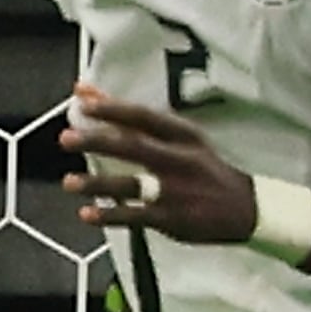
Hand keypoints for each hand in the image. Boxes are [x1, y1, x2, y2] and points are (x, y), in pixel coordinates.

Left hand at [62, 88, 252, 242]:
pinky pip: (136, 217)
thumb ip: (132, 119)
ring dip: (97, 183)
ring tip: (69, 182)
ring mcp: (176, 191)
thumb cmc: (202, 167)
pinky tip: (87, 213)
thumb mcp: (179, 138)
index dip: (113, 109)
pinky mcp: (173, 219)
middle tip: (67, 138)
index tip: (83, 103)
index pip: (144, 116)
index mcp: (183, 135)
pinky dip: (111, 214)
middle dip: (98, 141)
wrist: (244, 208)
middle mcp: (180, 160)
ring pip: (132, 185)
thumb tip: (86, 92)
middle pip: (134, 146)